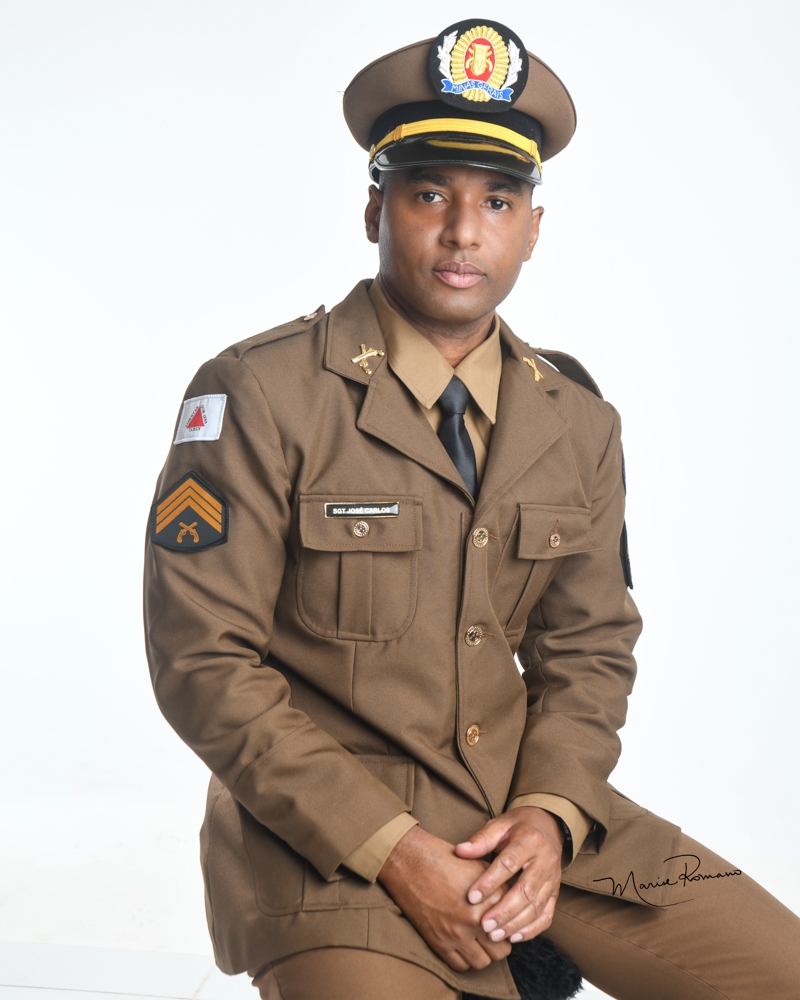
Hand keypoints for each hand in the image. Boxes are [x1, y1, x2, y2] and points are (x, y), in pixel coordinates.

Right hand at [377, 824, 512, 971]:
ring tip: (478, 940)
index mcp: (489, 898)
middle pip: (502, 949)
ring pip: (483, 962)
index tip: (503, 919)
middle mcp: (476, 919)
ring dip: (483, 953)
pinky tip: (462, 944)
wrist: (410, 861)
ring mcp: (457, 934)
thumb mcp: (479, 865)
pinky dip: (464, 959)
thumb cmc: (444, 858)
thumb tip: (511, 902)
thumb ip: (498, 886)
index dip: (509, 922)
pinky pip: (461, 966)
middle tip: (492, 932)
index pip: (513, 924)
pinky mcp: (439, 943)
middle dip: (499, 942)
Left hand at [454, 806, 562, 942]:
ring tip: (494, 934)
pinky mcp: (556, 892)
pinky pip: (547, 915)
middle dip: (504, 911)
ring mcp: (553, 878)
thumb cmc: (518, 826)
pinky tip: (514, 936)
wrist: (547, 825)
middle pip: (526, 890)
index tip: (471, 897)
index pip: (509, 864)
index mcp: (529, 840)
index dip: (490, 882)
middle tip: (483, 925)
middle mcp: (545, 860)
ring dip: (515, 924)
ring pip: (537, 906)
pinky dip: (532, 929)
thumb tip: (459, 851)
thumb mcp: (500, 825)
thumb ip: (481, 839)